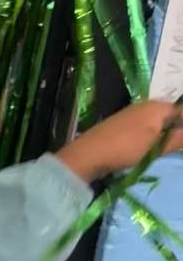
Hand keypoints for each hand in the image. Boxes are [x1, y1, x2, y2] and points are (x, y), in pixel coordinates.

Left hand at [58, 100, 182, 182]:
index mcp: (157, 105)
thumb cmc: (125, 147)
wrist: (87, 155)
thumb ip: (179, 138)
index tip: (180, 144)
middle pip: (171, 117)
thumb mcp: (157, 144)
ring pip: (158, 125)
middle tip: (175, 148)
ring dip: (163, 137)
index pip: (181, 111)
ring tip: (160, 152)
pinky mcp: (122, 127)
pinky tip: (146, 151)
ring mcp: (132, 116)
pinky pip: (144, 130)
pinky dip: (150, 139)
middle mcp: (146, 106)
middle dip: (176, 132)